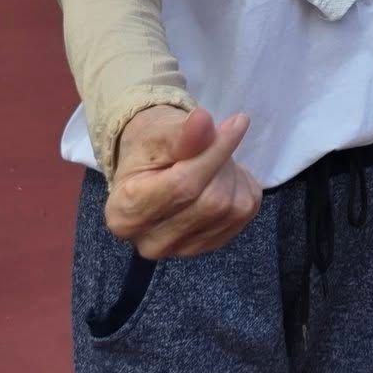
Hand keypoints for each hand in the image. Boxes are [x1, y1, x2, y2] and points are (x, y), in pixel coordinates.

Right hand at [105, 106, 261, 258]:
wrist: (151, 167)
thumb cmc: (149, 148)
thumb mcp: (158, 133)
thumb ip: (181, 133)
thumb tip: (202, 122)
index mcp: (126, 213)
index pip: (183, 185)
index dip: (215, 152)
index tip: (238, 121)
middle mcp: (151, 243)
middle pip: (211, 201)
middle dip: (223, 163)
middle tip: (216, 140)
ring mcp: (183, 251)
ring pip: (233, 208)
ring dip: (233, 175)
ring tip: (214, 160)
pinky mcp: (210, 246)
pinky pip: (245, 213)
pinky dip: (242, 188)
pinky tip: (222, 178)